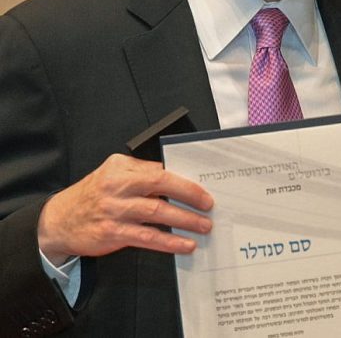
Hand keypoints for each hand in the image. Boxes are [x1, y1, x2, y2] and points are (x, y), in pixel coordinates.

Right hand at [37, 153, 213, 264]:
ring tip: (203, 226)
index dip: (184, 180)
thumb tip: (177, 179)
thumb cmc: (92, 195)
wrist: (57, 221)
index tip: (204, 187)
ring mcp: (114, 211)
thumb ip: (141, 173)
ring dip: (185, 220)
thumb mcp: (112, 174)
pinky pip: (147, 238)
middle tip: (209, 204)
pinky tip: (184, 245)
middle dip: (190, 194)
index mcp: (120, 169)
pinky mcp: (112, 234)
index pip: (159, 170)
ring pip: (157, 213)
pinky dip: (169, 242)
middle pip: (161, 186)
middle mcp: (117, 187)